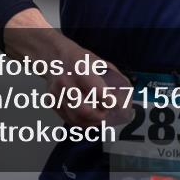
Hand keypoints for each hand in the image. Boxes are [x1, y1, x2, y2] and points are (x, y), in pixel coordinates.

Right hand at [4, 18, 130, 127]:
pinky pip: (68, 119)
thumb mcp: (98, 61)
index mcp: (80, 69)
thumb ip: (113, 77)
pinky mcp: (52, 102)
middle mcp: (66, 82)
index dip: (109, 102)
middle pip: (84, 110)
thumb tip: (127, 94)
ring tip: (100, 119)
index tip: (117, 105)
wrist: (53, 57)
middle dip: (99, 116)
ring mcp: (57, 93)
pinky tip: (89, 120)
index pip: (97, 91)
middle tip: (106, 114)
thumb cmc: (78, 59)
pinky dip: (81, 123)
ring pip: (76, 118)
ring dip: (91, 122)